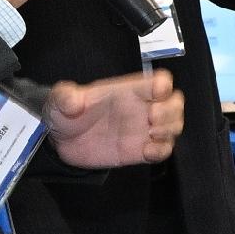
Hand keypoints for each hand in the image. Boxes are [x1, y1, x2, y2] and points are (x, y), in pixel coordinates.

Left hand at [45, 68, 183, 168]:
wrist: (60, 142)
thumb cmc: (64, 115)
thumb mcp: (59, 100)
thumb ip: (65, 96)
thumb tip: (73, 100)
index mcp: (127, 91)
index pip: (158, 81)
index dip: (164, 85)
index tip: (157, 93)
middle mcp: (140, 109)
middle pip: (175, 103)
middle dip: (171, 111)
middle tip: (151, 119)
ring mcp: (142, 131)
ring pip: (175, 126)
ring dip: (169, 130)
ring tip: (150, 135)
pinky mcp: (139, 151)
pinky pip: (164, 151)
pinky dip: (161, 151)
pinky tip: (145, 152)